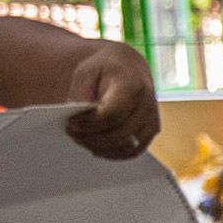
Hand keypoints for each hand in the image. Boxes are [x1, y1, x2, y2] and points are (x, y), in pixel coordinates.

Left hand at [61, 40, 158, 159]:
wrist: (129, 68)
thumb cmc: (105, 70)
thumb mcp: (86, 72)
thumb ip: (81, 94)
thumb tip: (77, 119)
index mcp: (132, 86)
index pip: (112, 114)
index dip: (89, 123)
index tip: (70, 122)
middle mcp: (147, 105)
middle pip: (119, 134)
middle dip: (90, 138)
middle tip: (71, 133)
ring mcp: (152, 120)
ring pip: (126, 147)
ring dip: (100, 147)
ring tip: (81, 139)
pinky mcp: (151, 131)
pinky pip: (132, 151)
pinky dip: (112, 153)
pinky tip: (96, 147)